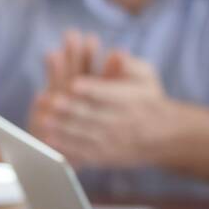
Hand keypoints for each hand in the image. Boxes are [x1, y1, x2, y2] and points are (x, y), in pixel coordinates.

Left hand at [30, 46, 177, 166]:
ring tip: (44, 119)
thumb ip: (131, 65)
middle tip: (53, 101)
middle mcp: (120, 121)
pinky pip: (82, 151)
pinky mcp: (103, 155)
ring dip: (63, 127)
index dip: (91, 88)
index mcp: (130, 100)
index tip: (74, 82)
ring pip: (84, 134)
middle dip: (71, 109)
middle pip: (93, 115)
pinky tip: (49, 139)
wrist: (164, 136)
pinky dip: (65, 146)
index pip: (109, 94)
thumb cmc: (149, 100)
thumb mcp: (148, 78)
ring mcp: (111, 140)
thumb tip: (117, 54)